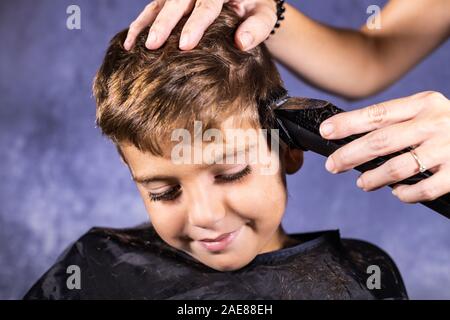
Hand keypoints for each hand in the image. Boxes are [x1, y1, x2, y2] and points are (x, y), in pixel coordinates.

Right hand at [123, 0, 276, 50]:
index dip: (196, 23)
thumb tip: (241, 42)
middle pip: (178, 2)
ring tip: (135, 47)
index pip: (207, 4)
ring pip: (160, 4)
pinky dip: (140, 25)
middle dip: (165, 24)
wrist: (247, 0)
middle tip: (154, 46)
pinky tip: (130, 43)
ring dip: (147, 24)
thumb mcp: (264, 16)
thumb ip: (257, 27)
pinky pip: (152, 9)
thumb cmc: (256, 9)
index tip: (186, 45)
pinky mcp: (171, 0)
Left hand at [319, 91, 449, 202]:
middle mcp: (434, 123)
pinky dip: (406, 193)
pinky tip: (397, 192)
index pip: (377, 114)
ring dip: (374, 178)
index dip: (348, 124)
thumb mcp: (427, 111)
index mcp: (423, 104)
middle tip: (332, 165)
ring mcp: (448, 148)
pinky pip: (425, 188)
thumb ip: (397, 121)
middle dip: (350, 155)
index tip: (326, 132)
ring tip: (362, 182)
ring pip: (399, 167)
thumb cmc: (449, 125)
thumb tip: (353, 137)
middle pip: (381, 141)